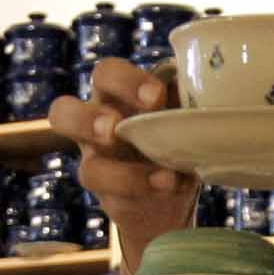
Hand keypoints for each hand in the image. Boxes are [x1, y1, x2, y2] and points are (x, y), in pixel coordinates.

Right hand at [46, 58, 195, 259]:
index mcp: (113, 94)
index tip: (157, 96)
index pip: (105, 74)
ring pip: (89, 171)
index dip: (124, 81)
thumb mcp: (183, 110)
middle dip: (88, 120)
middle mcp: (94, 127)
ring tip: (166, 179)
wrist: (175, 186)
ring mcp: (97, 166)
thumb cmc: (175, 130)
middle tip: (116, 129)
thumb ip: (188, 98)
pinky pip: (117, 200)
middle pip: (63, 112)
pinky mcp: (110, 199)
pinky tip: (175, 187)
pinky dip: (148, 196)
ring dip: (126, 177)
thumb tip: (211, 86)